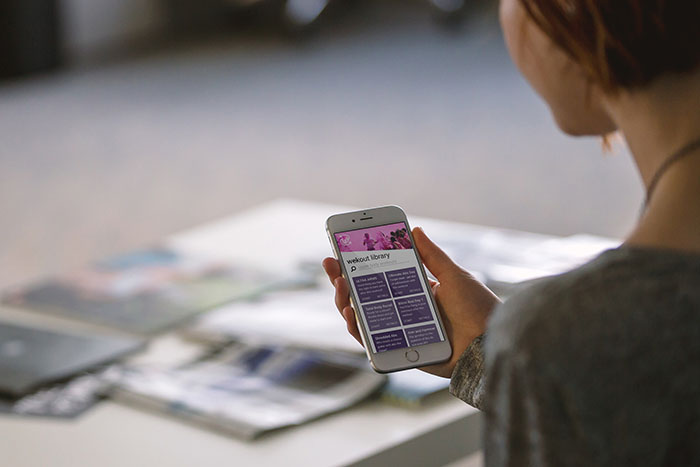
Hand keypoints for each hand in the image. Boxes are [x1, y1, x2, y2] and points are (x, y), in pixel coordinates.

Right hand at [322, 226, 500, 377]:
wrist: (490, 344)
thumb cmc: (478, 310)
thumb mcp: (454, 275)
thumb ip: (432, 255)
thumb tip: (415, 230)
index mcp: (415, 292)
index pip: (380, 276)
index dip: (359, 264)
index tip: (342, 249)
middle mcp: (403, 311)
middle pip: (364, 296)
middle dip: (343, 279)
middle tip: (331, 263)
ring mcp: (398, 331)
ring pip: (362, 317)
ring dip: (345, 300)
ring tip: (341, 283)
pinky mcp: (398, 351)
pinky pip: (371, 341)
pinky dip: (357, 327)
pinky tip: (350, 311)